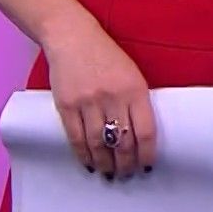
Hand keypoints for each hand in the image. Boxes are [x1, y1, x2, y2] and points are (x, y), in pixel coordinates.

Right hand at [42, 16, 158, 179]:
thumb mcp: (132, 74)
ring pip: (98, 144)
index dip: (146, 154)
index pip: (145, 131)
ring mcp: (87, 102)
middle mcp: (112, 97)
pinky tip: (89, 163)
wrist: (72, 37)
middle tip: (127, 174)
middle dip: (126, 164)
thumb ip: (137, 101)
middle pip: (122, 142)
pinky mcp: (66, 105)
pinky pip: (75, 138)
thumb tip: (140, 136)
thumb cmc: (107, 56)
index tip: (146, 166)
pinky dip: (83, 155)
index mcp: (134, 89)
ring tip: (109, 174)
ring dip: (105, 164)